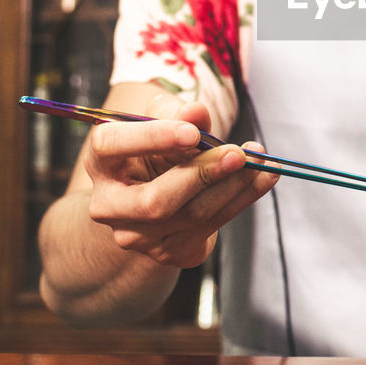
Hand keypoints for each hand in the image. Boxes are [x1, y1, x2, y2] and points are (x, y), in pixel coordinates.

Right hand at [83, 94, 277, 268]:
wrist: (154, 200)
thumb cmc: (157, 150)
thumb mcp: (163, 123)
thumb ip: (176, 114)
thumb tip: (196, 112)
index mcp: (101, 163)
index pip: (110, 146)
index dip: (151, 138)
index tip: (193, 132)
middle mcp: (110, 205)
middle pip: (155, 199)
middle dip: (204, 173)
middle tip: (240, 153)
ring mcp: (137, 236)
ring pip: (192, 214)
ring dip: (234, 185)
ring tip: (260, 160)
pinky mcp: (168, 252)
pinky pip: (212, 226)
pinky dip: (243, 199)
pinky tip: (263, 178)